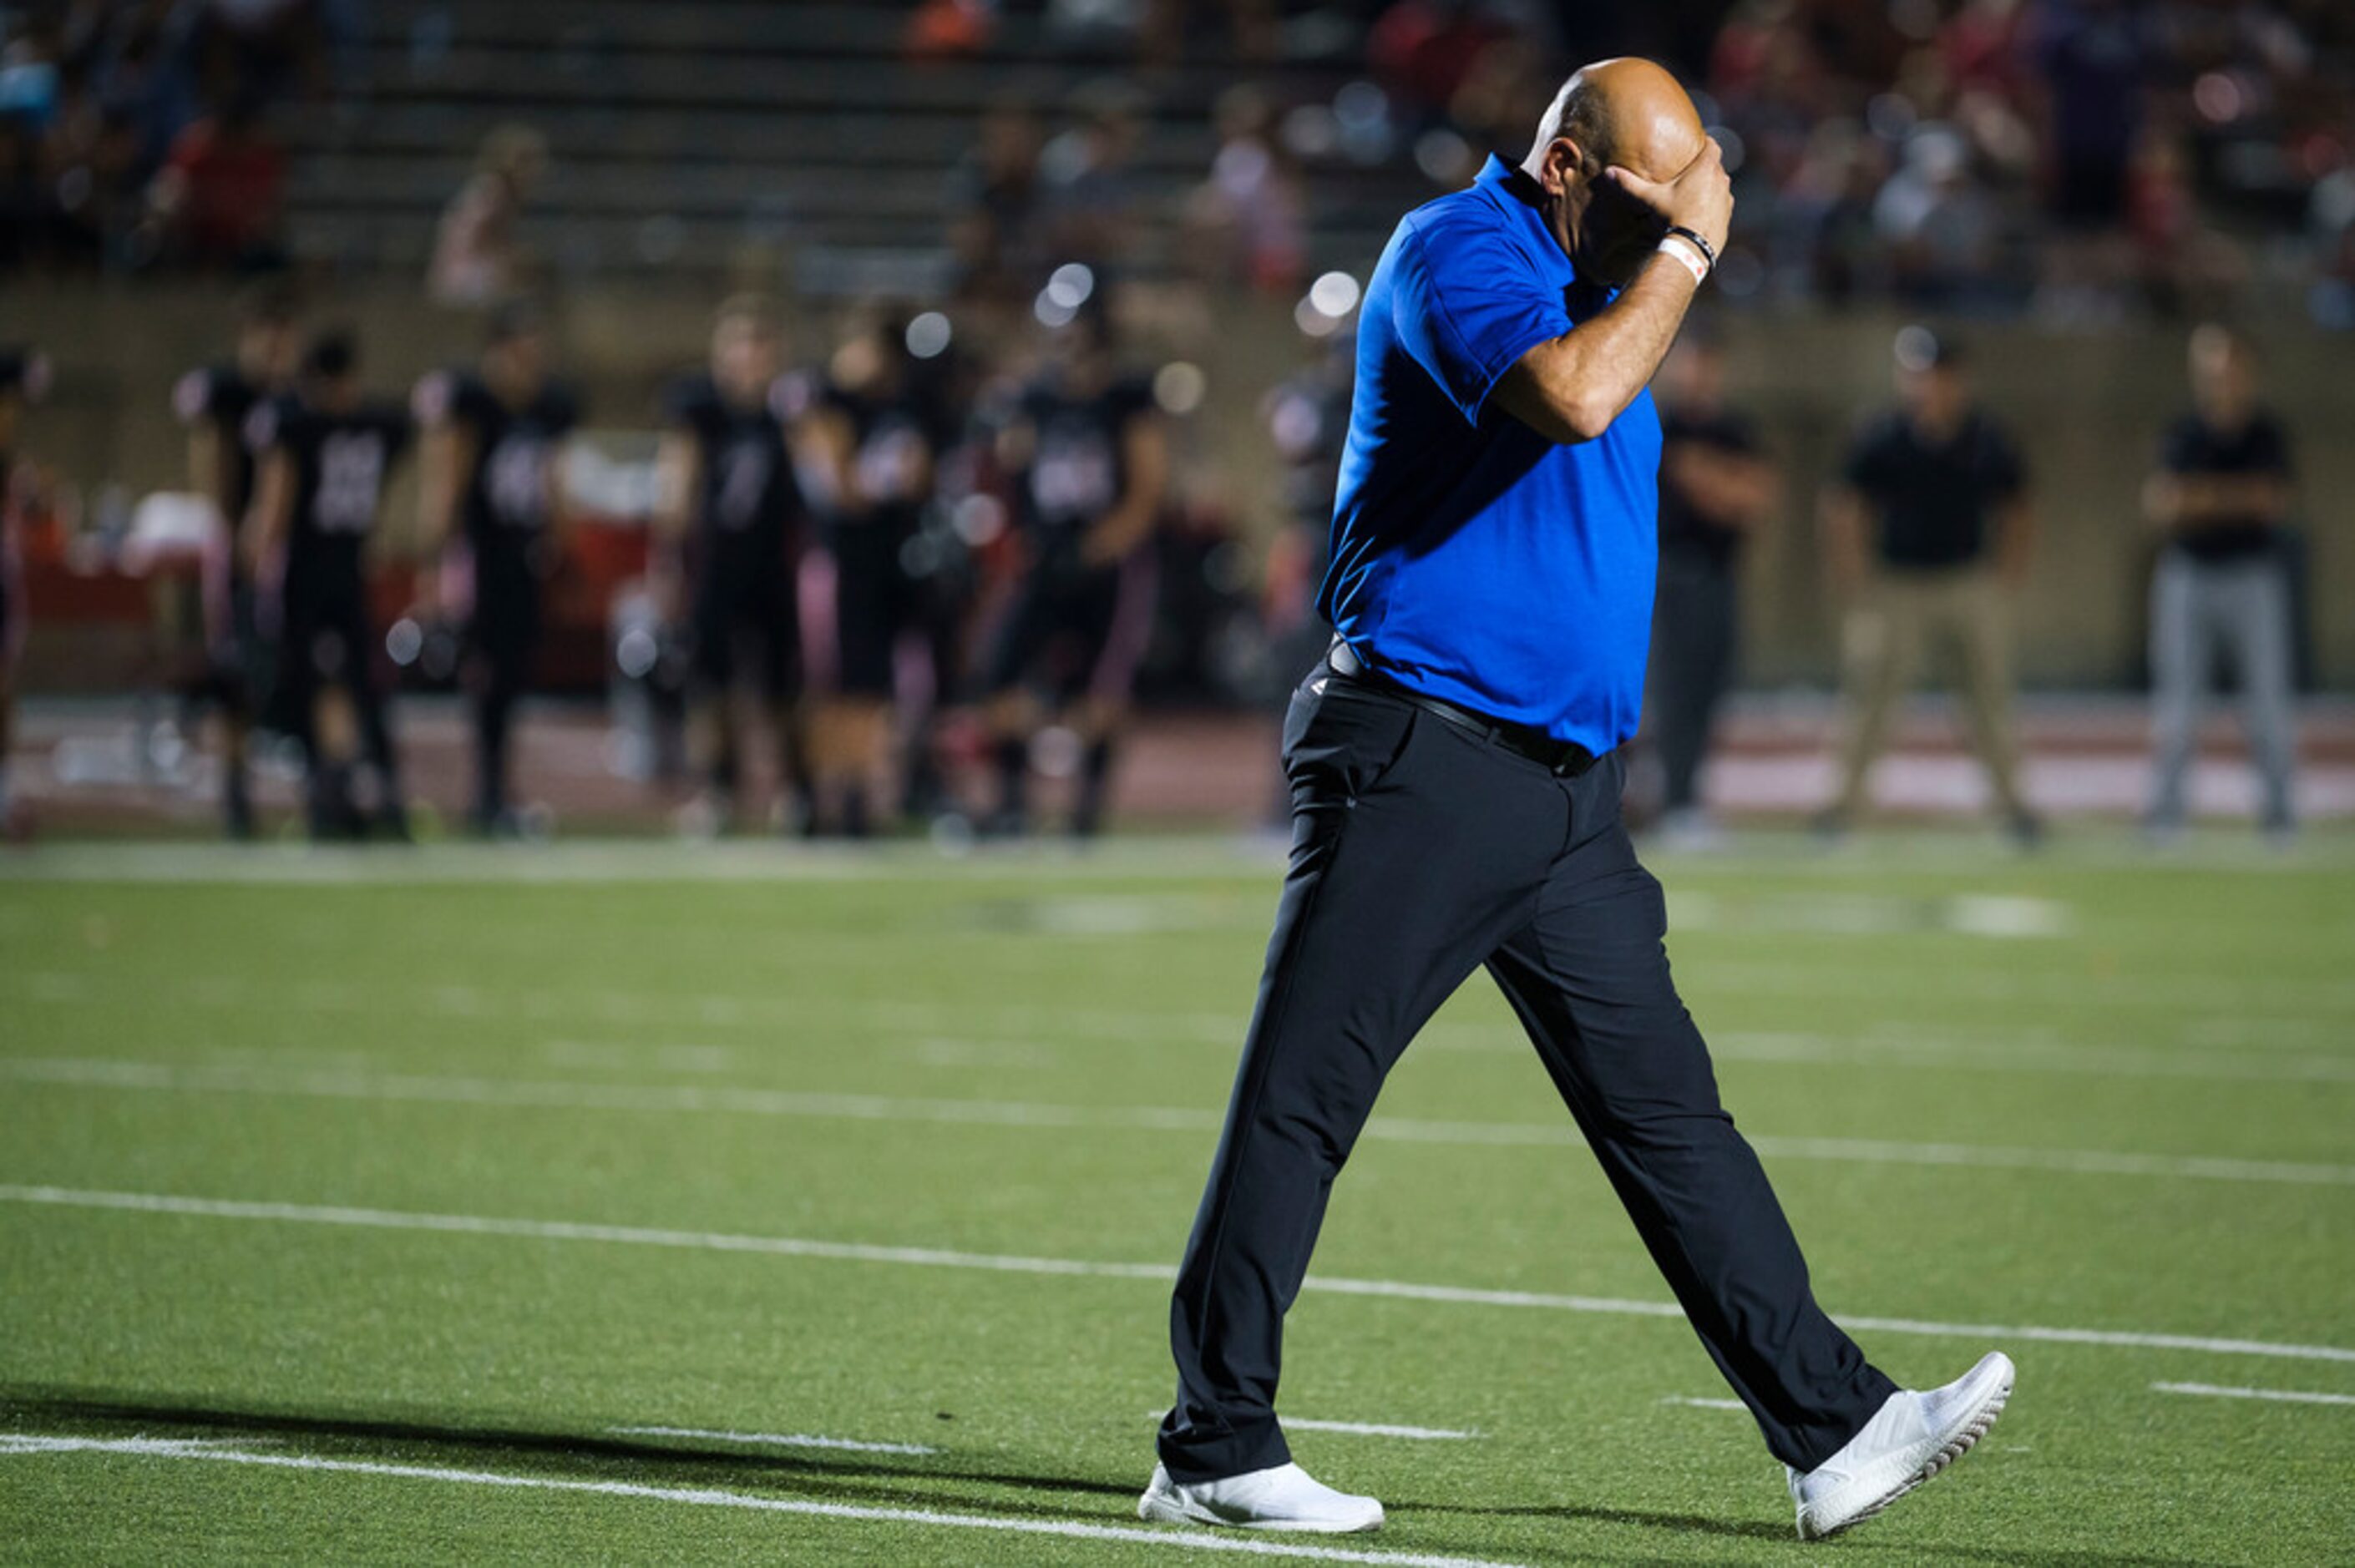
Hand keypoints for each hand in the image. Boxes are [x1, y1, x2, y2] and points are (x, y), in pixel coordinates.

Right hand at [1603, 139, 1731, 258]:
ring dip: (1711, 189)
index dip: (1705, 144)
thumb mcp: (1648, 198)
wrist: (1689, 250)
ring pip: (1721, 188)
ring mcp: (1726, 202)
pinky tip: (1699, 217)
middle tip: (1690, 173)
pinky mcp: (1727, 221)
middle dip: (1705, 168)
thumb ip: (1629, 184)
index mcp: (1706, 168)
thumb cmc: (1671, 217)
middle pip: (1716, 167)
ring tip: (1695, 196)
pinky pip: (1721, 209)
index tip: (1698, 145)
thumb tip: (1608, 172)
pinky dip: (1713, 209)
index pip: (1712, 146)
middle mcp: (1721, 181)